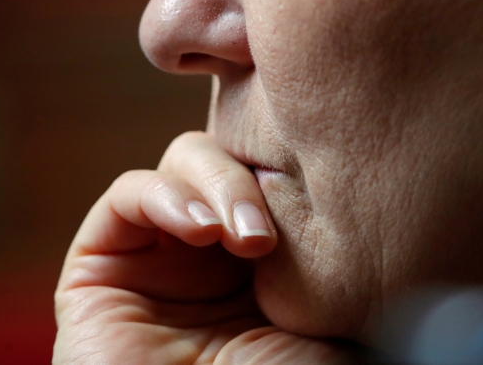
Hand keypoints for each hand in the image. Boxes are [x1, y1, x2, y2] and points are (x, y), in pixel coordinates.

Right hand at [53, 131, 359, 363]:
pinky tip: (197, 231)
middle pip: (232, 160)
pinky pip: (129, 192)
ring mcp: (156, 256)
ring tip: (243, 239)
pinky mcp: (100, 264)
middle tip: (272, 238)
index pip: (278, 178)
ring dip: (218, 186)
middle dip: (256, 180)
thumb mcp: (332, 322)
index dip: (297, 173)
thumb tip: (382, 207)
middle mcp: (211, 254)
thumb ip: (342, 261)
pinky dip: (165, 195)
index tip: (330, 203)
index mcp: (269, 265)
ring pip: (184, 163)